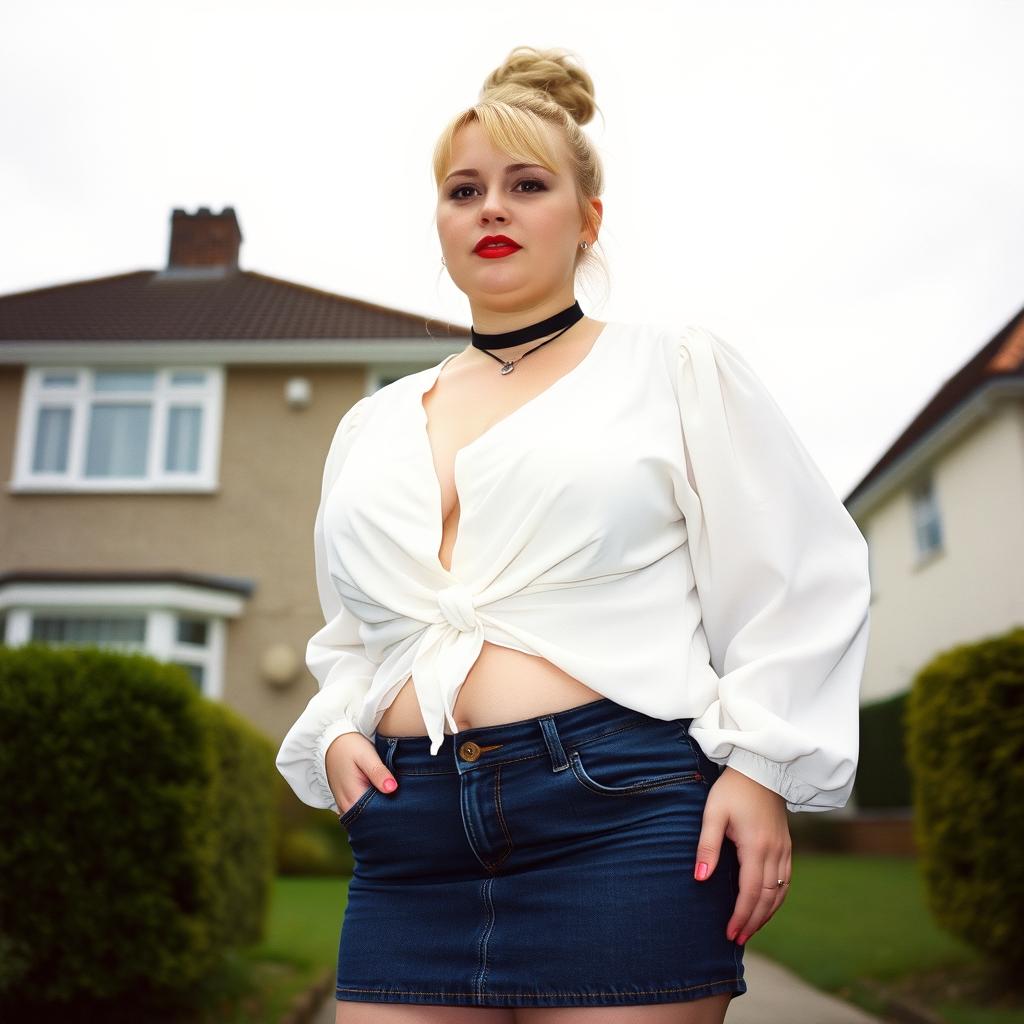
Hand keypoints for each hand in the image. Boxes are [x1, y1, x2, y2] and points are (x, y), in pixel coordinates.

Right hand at [325, 732, 397, 814]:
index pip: (376, 816)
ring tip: (393, 796)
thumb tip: (392, 788)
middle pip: (371, 819)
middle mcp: (346, 807)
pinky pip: (361, 812)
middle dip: (386, 812)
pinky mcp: (346, 802)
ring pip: (366, 816)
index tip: (403, 801)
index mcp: (352, 798)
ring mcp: (344, 806)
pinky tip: (381, 796)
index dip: (391, 811)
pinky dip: (371, 807)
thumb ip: (378, 772)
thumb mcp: (366, 756)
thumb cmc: (351, 747)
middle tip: (402, 800)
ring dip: (379, 810)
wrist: (332, 741)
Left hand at [694, 766, 791, 944]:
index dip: (741, 915)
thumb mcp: (713, 813)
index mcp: (756, 846)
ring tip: (750, 929)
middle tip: (738, 938)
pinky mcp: (786, 846)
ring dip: (766, 914)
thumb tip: (700, 878)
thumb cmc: (732, 789)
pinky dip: (776, 899)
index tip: (730, 933)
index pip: (751, 892)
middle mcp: (775, 853)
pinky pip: (785, 881)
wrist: (761, 769)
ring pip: (779, 893)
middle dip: (753, 921)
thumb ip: (707, 846)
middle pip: (767, 898)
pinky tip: (766, 906)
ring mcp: (784, 850)